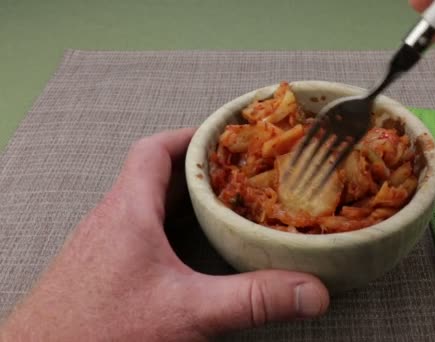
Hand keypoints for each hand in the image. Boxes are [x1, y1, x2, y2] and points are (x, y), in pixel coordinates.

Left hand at [0, 128, 328, 340]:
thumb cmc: (95, 332)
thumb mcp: (187, 311)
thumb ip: (252, 299)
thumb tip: (309, 290)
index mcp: (128, 211)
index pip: (155, 151)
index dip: (191, 136)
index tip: (224, 136)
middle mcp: (112, 220)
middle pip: (157, 174)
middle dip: (198, 170)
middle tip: (235, 173)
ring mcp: (104, 244)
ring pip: (148, 204)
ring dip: (182, 200)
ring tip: (220, 206)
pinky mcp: (103, 268)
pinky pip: (140, 230)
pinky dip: (169, 228)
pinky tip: (187, 251)